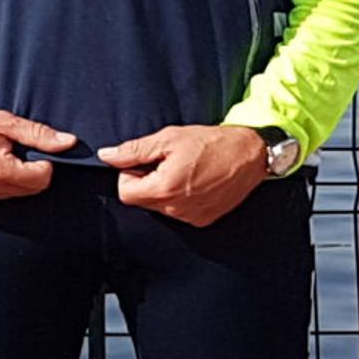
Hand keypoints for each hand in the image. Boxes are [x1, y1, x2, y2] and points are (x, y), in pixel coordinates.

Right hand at [0, 104, 76, 205]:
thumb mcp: (6, 122)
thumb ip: (39, 134)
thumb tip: (68, 142)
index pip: (43, 178)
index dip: (44, 162)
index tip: (32, 149)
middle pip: (31, 189)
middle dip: (31, 171)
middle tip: (14, 151)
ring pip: (15, 194)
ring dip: (15, 179)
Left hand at [94, 122, 272, 227]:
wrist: (251, 154)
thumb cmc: (212, 143)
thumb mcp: (169, 139)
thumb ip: (134, 150)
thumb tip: (107, 156)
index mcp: (164, 189)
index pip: (125, 192)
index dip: (129, 174)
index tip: (144, 161)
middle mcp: (177, 209)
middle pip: (142, 200)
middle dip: (147, 181)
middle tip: (167, 162)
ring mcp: (191, 217)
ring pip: (160, 206)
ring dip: (164, 190)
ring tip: (185, 170)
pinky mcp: (204, 220)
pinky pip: (179, 211)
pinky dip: (180, 197)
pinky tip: (195, 180)